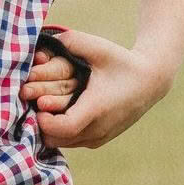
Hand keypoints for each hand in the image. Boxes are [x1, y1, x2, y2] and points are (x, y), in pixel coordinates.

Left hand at [30, 26, 172, 150]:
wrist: (150, 81)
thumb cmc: (122, 61)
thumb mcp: (98, 47)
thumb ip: (70, 41)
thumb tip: (44, 43)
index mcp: (97, 107)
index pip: (64, 127)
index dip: (45, 121)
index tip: (37, 105)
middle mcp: (99, 128)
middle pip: (58, 139)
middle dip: (41, 124)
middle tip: (33, 105)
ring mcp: (100, 137)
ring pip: (63, 143)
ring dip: (49, 129)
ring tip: (41, 109)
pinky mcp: (100, 140)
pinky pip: (72, 143)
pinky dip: (60, 133)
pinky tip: (54, 115)